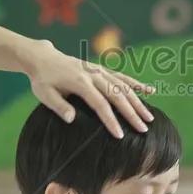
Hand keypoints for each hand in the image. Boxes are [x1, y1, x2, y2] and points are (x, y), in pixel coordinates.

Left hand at [22, 39, 154, 137]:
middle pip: (117, 95)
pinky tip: (150, 90)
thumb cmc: (43, 80)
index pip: (100, 104)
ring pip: (124, 86)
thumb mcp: (44, 94)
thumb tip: (72, 119)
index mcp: (80, 82)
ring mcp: (99, 70)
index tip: (120, 135)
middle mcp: (94, 75)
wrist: (44, 58)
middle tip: (143, 129)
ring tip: (149, 117)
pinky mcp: (102, 69)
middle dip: (132, 113)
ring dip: (138, 102)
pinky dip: (136, 84)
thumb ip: (59, 106)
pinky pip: (122, 76)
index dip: (111, 120)